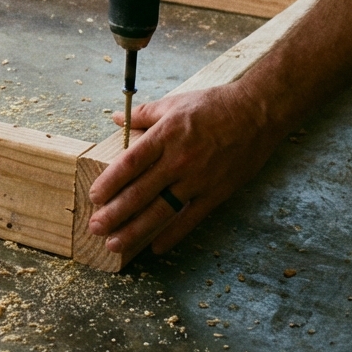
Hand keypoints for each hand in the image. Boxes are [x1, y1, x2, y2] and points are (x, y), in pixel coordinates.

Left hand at [86, 82, 289, 253]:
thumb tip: (117, 119)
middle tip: (95, 228)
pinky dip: (173, 235)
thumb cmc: (213, 105)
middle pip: (140, 192)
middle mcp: (179, 160)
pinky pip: (191, 219)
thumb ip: (142, 114)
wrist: (257, 113)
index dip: (109, 182)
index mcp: (165, 136)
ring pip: (161, 210)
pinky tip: (155, 247)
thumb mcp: (174, 103)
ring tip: (114, 244)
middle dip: (115, 214)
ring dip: (135, 230)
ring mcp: (198, 179)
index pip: (129, 164)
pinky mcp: (217, 192)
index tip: (93, 197)